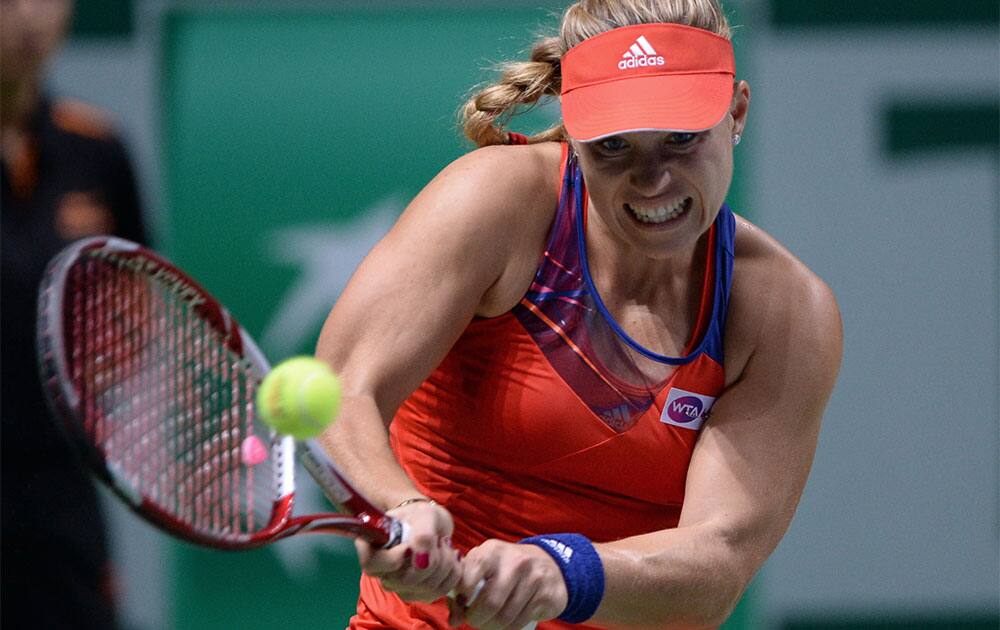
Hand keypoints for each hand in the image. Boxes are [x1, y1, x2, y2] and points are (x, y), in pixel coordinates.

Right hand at [355, 500, 460, 601]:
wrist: (431, 525)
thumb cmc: (420, 516)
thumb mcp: (424, 515)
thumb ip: (422, 535)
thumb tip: (421, 562)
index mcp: (371, 547)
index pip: (370, 564)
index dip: (392, 559)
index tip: (409, 546)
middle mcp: (381, 572)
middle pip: (405, 580)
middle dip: (432, 557)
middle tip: (438, 538)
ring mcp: (398, 586)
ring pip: (426, 587)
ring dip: (445, 563)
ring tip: (444, 545)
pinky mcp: (417, 594)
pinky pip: (440, 591)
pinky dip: (452, 573)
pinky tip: (451, 557)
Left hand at [448, 539, 566, 628]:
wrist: (548, 563)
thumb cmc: (505, 568)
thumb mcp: (484, 568)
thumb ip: (464, 589)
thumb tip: (453, 620)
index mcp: (493, 551)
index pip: (470, 575)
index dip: (461, 595)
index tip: (462, 603)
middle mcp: (515, 561)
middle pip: (489, 602)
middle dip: (476, 619)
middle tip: (474, 621)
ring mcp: (533, 577)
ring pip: (505, 616)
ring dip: (492, 627)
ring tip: (489, 624)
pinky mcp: (545, 594)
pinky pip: (520, 621)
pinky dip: (508, 629)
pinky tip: (505, 624)